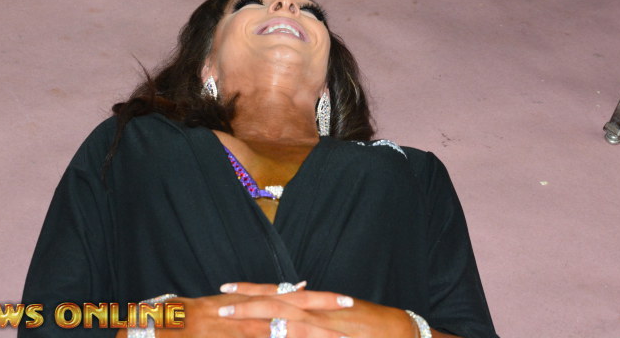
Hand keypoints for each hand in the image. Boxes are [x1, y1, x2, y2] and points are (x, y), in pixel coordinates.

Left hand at [217, 281, 416, 337]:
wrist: (400, 333)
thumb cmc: (369, 326)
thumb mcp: (335, 316)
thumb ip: (312, 312)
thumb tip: (292, 304)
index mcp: (314, 304)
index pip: (276, 293)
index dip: (251, 290)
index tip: (227, 287)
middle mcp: (316, 313)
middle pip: (275, 305)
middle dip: (246, 305)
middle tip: (220, 306)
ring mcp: (323, 330)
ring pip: (284, 326)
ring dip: (258, 325)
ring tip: (233, 323)